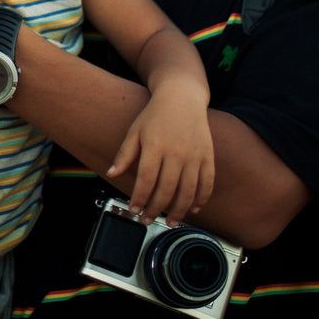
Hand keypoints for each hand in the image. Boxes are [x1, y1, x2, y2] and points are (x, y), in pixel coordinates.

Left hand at [106, 81, 214, 225]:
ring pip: (188, 191)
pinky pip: (207, 182)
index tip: (134, 210)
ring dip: (178, 211)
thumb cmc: (155, 114)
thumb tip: (112, 174)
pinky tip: (193, 208)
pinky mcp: (207, 155)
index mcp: (155, 145)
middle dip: (155, 209)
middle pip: (166, 189)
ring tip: (170, 221)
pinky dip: (201, 199)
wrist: (182, 96)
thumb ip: (124, 154)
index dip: (139, 198)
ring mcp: (194, 154)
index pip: (146, 179)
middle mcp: (176, 151)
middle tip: (148, 220)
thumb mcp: (135, 130)